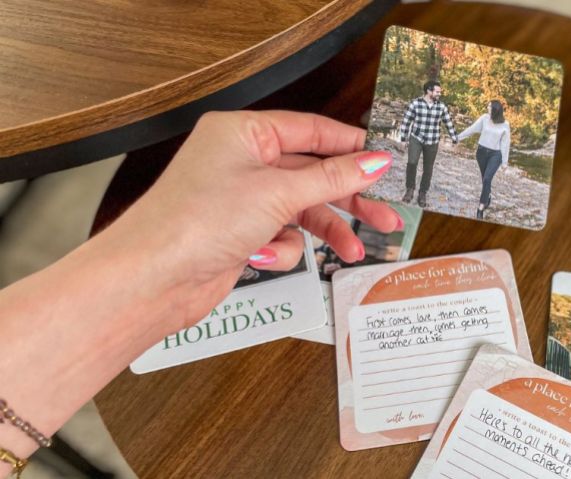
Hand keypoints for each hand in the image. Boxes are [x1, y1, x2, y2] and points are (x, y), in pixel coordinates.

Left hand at [104, 111, 398, 332]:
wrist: (153, 279)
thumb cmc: (196, 221)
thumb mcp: (278, 192)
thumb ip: (332, 177)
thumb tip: (374, 161)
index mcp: (244, 133)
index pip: (312, 131)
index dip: (352, 148)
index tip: (387, 162)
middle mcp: (242, 161)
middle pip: (313, 174)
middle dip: (349, 198)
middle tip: (386, 214)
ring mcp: (240, 198)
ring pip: (302, 209)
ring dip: (326, 231)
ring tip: (354, 251)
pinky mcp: (240, 232)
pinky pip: (281, 236)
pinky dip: (280, 250)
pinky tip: (264, 257)